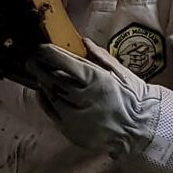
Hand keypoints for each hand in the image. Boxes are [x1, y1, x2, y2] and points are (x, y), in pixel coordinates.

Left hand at [27, 44, 157, 159]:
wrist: (139, 130)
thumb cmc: (132, 99)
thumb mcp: (120, 72)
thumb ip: (99, 56)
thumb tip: (82, 42)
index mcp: (96, 80)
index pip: (63, 62)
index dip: (47, 53)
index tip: (40, 48)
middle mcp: (83, 98)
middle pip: (51, 78)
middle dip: (39, 66)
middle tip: (33, 59)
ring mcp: (75, 117)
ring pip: (48, 94)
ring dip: (43, 82)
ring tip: (42, 75)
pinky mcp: (70, 131)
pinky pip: (50, 112)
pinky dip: (45, 99)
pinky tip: (45, 91)